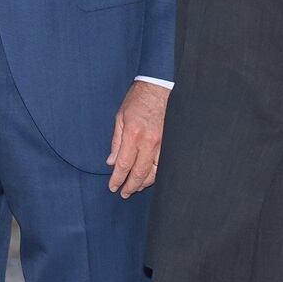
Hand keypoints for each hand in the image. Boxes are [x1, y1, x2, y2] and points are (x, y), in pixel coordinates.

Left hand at [107, 80, 167, 197]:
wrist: (159, 88)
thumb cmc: (138, 100)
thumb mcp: (120, 118)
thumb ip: (116, 142)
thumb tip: (111, 162)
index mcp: (133, 135)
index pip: (124, 165)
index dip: (117, 179)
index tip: (113, 187)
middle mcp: (149, 142)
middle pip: (139, 173)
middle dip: (130, 186)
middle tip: (124, 193)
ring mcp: (162, 144)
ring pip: (154, 172)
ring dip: (143, 183)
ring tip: (135, 188)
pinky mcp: (170, 143)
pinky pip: (163, 165)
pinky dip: (156, 174)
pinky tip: (149, 178)